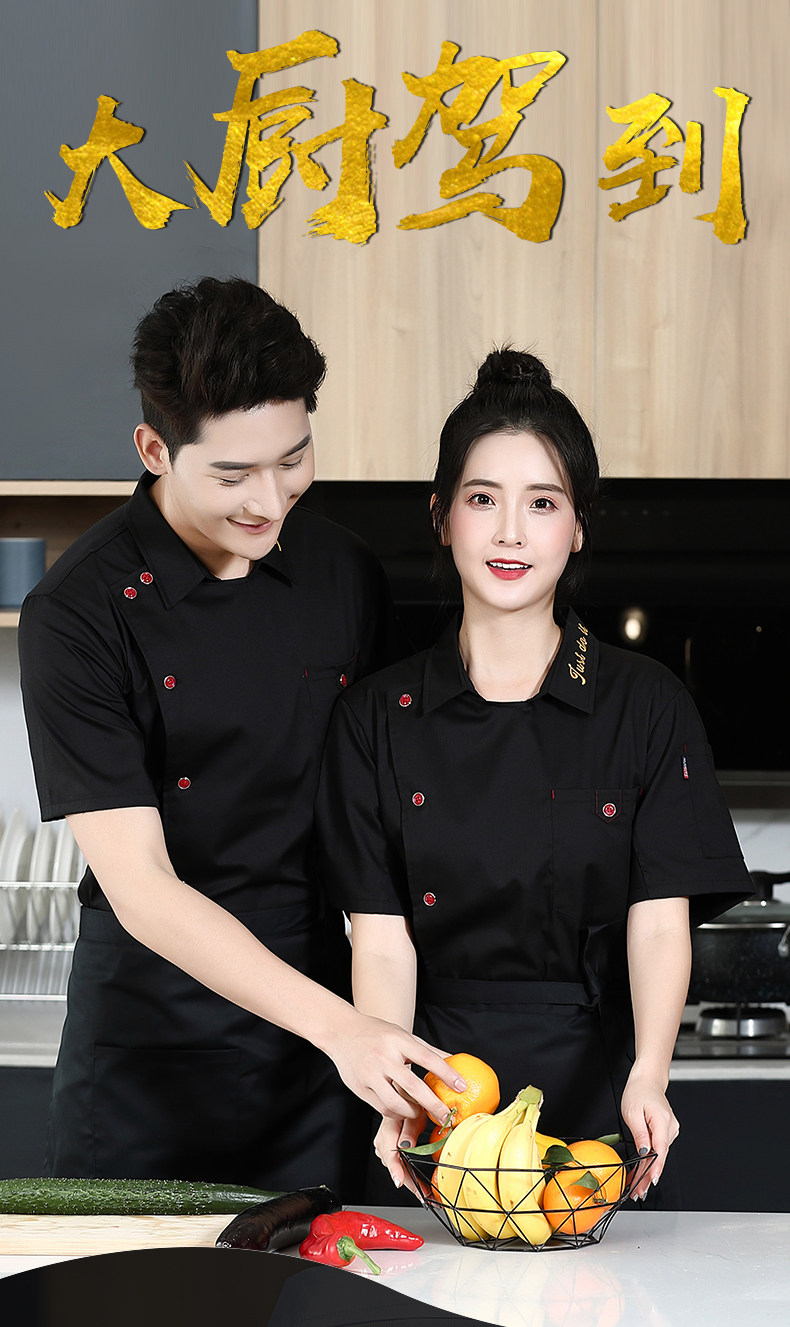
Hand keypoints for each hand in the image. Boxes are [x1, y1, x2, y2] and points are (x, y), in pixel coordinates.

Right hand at [323, 1011, 464, 1122]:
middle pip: (413, 1086)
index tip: (462, 1086)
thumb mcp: (402, 1035)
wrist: (341, 1031)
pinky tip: (403, 1110)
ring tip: (421, 1112)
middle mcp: (383, 1057)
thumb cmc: (376, 1033)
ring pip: (396, 1103)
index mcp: (397, 1040)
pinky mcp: (360, 1088)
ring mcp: (370, 1073)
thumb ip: (427, 1049)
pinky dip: (396, 1112)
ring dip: (412, 1112)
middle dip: (433, 1104)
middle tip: (446, 1115)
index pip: (427, 1058)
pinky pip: (382, 1108)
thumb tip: (454, 1060)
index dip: (446, 1074)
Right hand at [374, 1111, 429, 1196]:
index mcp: (388, 1131)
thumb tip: (405, 1145)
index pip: (390, 1153)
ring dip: (410, 1181)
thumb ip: (409, 1130)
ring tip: (424, 1192)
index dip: (395, 1169)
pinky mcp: (387, 1150)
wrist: (403, 1099)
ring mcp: (383, 1147)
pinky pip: (396, 1166)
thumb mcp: (414, 1114)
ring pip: (396, 1168)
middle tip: (424, 1196)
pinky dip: (407, 1174)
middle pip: (394, 1167)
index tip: (399, 1182)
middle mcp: (382, 1141)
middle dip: (410, 1183)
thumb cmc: (409, 1103)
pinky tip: (417, 1182)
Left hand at [620, 1064, 679, 1199]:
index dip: (656, 1167)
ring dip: (648, 1169)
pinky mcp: (667, 1131)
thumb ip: (639, 1134)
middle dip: (648, 1175)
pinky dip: (650, 1159)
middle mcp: (670, 1127)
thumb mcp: (632, 1112)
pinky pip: (658, 1148)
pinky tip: (643, 1170)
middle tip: (639, 1191)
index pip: (661, 1149)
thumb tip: (644, 1153)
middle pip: (660, 1156)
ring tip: (637, 1185)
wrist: (647, 1080)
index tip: (651, 1181)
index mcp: (662, 1120)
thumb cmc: (638, 1092)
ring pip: (659, 1154)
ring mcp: (670, 1129)